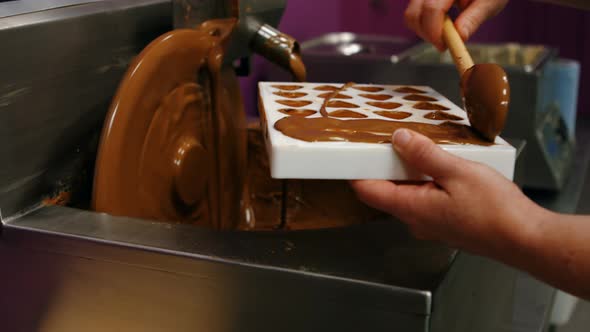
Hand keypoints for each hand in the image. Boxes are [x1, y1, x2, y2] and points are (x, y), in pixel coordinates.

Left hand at [351, 129, 543, 256]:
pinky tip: (440, 166)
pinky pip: (425, 199)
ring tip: (417, 147)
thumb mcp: (457, 171)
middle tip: (389, 139)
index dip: (356, 170)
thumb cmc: (495, 210)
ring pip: (408, 194)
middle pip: (386, 191)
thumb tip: (399, 138)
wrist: (525, 239)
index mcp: (411, 208)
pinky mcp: (445, 223)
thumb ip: (424, 154)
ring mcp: (430, 224)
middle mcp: (415, 220)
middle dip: (385, 166)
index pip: (368, 191)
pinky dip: (425, 181)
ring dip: (409, 172)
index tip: (352, 150)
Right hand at [404, 0, 508, 49]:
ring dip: (424, 30)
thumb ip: (473, 19)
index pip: (432, 9)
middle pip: (414, 14)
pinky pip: (414, 13)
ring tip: (444, 33)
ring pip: (411, 15)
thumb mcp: (488, 3)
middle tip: (444, 43)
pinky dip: (424, 24)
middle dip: (426, 34)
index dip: (434, 32)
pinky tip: (440, 25)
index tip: (443, 46)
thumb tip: (460, 36)